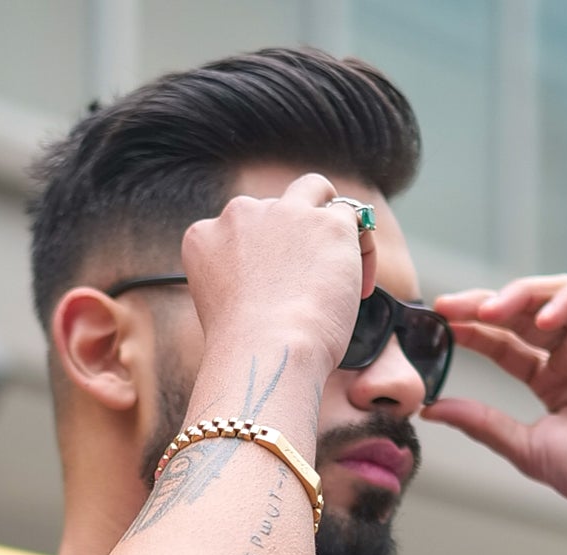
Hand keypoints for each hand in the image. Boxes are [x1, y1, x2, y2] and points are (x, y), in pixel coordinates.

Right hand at [182, 174, 375, 375]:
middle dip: (292, 238)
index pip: (235, 229)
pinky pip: (353, 217)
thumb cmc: (249, 350)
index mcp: (204, 236)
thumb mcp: (225, 308)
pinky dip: (361, 249)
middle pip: (273, 209)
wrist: (268, 352)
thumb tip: (276, 285)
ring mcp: (284, 213)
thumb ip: (241, 281)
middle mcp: (240, 214)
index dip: (259, 257)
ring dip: (327, 219)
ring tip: (340, 264)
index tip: (273, 289)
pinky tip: (362, 287)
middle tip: (309, 281)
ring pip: (313, 190)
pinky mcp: (327, 223)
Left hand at [425, 276, 566, 537]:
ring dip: (524, 295)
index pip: (505, 342)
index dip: (474, 328)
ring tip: (494, 310)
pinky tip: (545, 317)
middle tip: (456, 307)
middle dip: (489, 304)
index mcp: (550, 379)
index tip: (442, 322)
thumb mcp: (526, 446)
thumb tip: (430, 408)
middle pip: (525, 312)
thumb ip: (482, 422)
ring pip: (559, 295)